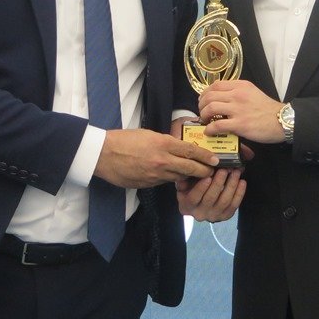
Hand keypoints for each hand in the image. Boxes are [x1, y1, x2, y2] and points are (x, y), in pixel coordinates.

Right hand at [94, 128, 216, 187]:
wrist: (103, 154)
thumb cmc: (123, 140)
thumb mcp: (148, 134)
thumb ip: (165, 142)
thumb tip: (178, 148)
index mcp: (163, 144)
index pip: (191, 151)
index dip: (205, 156)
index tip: (216, 159)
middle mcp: (162, 161)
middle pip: (190, 168)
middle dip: (204, 171)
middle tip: (213, 171)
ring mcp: (155, 175)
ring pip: (179, 177)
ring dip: (188, 176)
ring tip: (195, 174)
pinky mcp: (148, 184)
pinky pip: (164, 182)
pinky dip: (170, 179)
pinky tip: (172, 176)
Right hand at [176, 167, 245, 221]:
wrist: (200, 204)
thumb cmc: (191, 189)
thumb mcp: (184, 184)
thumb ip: (186, 179)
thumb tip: (192, 171)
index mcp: (187, 206)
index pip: (193, 198)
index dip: (201, 187)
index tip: (208, 176)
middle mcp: (200, 214)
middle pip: (210, 198)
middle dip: (219, 182)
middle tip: (225, 169)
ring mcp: (214, 216)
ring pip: (224, 201)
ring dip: (231, 185)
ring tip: (235, 172)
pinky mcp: (225, 216)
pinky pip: (234, 205)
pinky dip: (239, 193)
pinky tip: (242, 182)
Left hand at [199, 80, 285, 143]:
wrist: (282, 120)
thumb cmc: (268, 109)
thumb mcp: (253, 92)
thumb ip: (238, 92)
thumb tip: (221, 96)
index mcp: (240, 86)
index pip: (215, 85)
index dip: (205, 93)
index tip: (203, 100)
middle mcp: (237, 94)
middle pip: (209, 96)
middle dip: (201, 105)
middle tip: (202, 112)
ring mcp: (238, 109)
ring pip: (210, 108)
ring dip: (203, 115)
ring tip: (205, 121)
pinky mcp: (239, 124)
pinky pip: (217, 125)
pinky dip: (209, 129)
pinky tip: (209, 132)